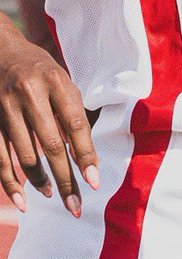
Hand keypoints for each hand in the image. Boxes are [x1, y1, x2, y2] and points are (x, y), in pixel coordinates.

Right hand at [0, 18, 98, 215]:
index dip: (86, 155)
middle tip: (76, 206)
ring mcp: (6, 108)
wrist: (1, 52)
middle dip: (66, 179)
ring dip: (40, 181)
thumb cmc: (42, 72)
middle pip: (51, 145)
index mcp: (56, 81)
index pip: (76, 124)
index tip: (94, 182)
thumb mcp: (63, 82)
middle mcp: (30, 94)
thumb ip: (72, 115)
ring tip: (54, 195)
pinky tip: (23, 199)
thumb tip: (85, 159)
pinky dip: (11, 182)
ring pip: (24, 156)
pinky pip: (0, 158)